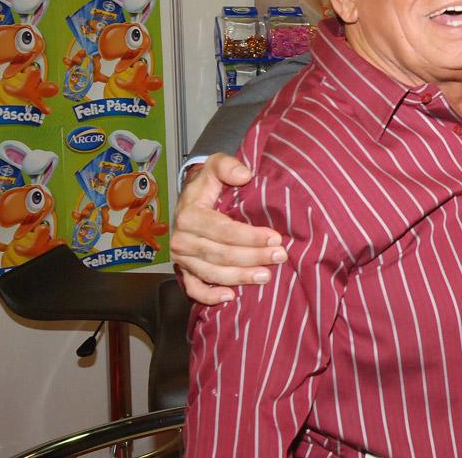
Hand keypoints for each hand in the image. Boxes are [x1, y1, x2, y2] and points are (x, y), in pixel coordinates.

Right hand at [171, 153, 287, 304]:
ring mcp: (182, 257)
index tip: (275, 237)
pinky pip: (194, 289)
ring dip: (240, 277)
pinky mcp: (184, 270)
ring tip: (266, 276)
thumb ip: (228, 166)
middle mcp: (182, 239)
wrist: (191, 198)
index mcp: (189, 215)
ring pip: (213, 273)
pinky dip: (210, 296)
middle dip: (253, 257)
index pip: (223, 230)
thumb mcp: (215, 165)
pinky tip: (231, 297)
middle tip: (279, 256)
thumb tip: (244, 175)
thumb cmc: (208, 183)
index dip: (250, 236)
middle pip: (221, 254)